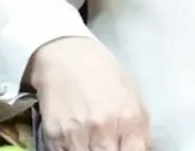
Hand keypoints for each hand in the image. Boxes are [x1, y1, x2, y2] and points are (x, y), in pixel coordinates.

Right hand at [25, 35, 150, 150]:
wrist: (64, 53)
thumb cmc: (102, 74)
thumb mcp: (133, 98)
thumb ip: (140, 132)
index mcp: (129, 120)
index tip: (121, 148)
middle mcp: (104, 131)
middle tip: (105, 144)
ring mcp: (78, 135)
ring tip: (90, 141)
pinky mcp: (54, 136)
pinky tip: (74, 140)